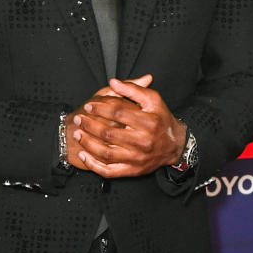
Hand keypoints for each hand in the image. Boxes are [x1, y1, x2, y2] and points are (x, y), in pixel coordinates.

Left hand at [66, 75, 186, 177]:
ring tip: (78, 133)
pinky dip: (94, 165)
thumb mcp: (153, 99)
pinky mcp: (132, 171)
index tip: (89, 105)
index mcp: (148, 122)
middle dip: (89, 125)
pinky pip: (109, 171)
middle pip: (109, 133)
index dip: (100, 108)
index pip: (118, 112)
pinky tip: (83, 155)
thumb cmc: (162, 120)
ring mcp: (137, 159)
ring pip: (106, 153)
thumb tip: (113, 82)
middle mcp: (143, 142)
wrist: (175, 146)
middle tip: (78, 118)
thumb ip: (133, 88)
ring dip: (88, 143)